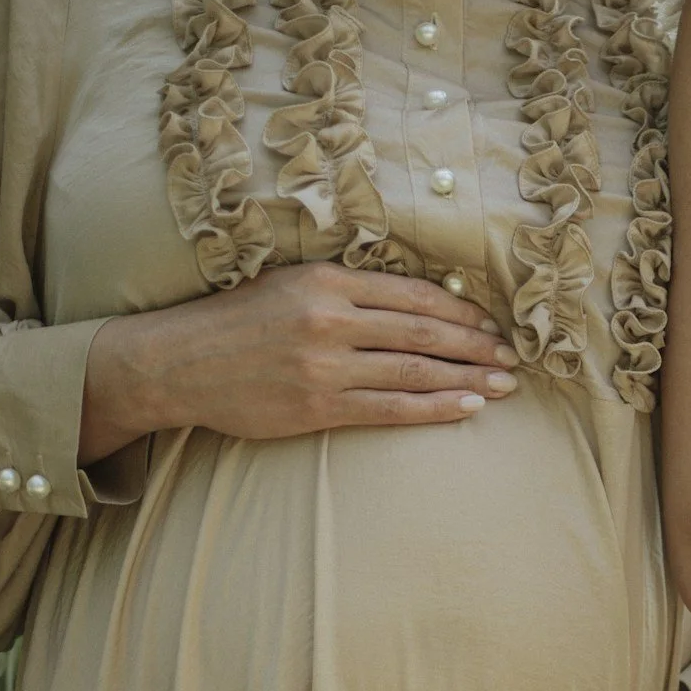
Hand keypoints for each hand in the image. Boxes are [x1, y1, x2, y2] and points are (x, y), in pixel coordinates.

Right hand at [80, 265, 520, 461]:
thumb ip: (348, 290)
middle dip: (477, 345)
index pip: (413, 294)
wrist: (177, 363)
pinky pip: (391, 408)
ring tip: (503, 385)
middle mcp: (331, 320)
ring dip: (468, 379)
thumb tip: (415, 302)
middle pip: (424, 332)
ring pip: (415, 371)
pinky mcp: (318, 407)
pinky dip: (434, 407)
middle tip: (513, 357)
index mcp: (327, 281)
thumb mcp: (291, 284)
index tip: (492, 322)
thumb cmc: (237, 321)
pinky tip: (466, 408)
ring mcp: (326, 367)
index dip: (461, 310)